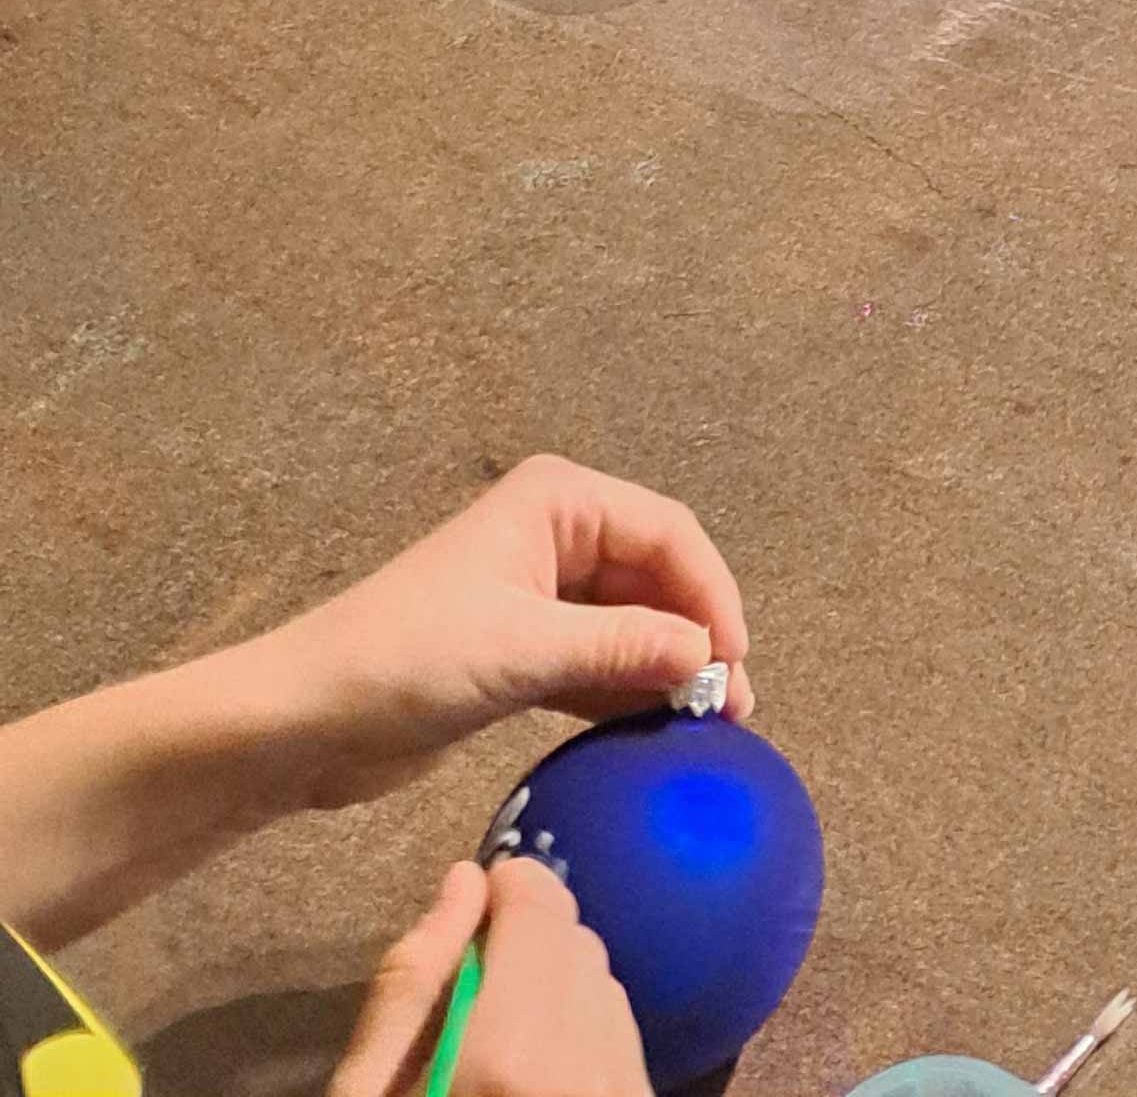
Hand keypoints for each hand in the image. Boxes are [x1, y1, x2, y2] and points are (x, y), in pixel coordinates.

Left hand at [235, 457, 748, 816]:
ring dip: (668, 670)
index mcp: (558, 502)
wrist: (302, 722)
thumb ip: (621, 647)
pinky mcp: (521, 654)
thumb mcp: (520, 651)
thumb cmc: (407, 661)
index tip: (736, 663)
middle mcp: (556, 536)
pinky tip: (656, 731)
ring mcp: (539, 597)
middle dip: (696, 636)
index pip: (666, 534)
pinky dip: (628, 692)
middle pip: (655, 578)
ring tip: (708, 729)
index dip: (712, 594)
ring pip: (631, 625)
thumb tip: (712, 658)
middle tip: (731, 710)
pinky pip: (597, 663)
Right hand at [334, 858, 648, 1096]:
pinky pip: (625, 1036)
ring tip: (502, 1051)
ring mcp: (629, 1085)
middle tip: (472, 1003)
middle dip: (525, 948)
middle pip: (575, 940)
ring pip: (603, 985)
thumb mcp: (367, 1089)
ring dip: (557, 993)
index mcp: (514, 1049)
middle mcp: (590, 1060)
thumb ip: (409, 984)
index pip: (539, 901)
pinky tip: (539, 1077)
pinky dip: (584, 1036)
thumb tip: (464, 881)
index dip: (502, 892)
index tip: (471, 920)